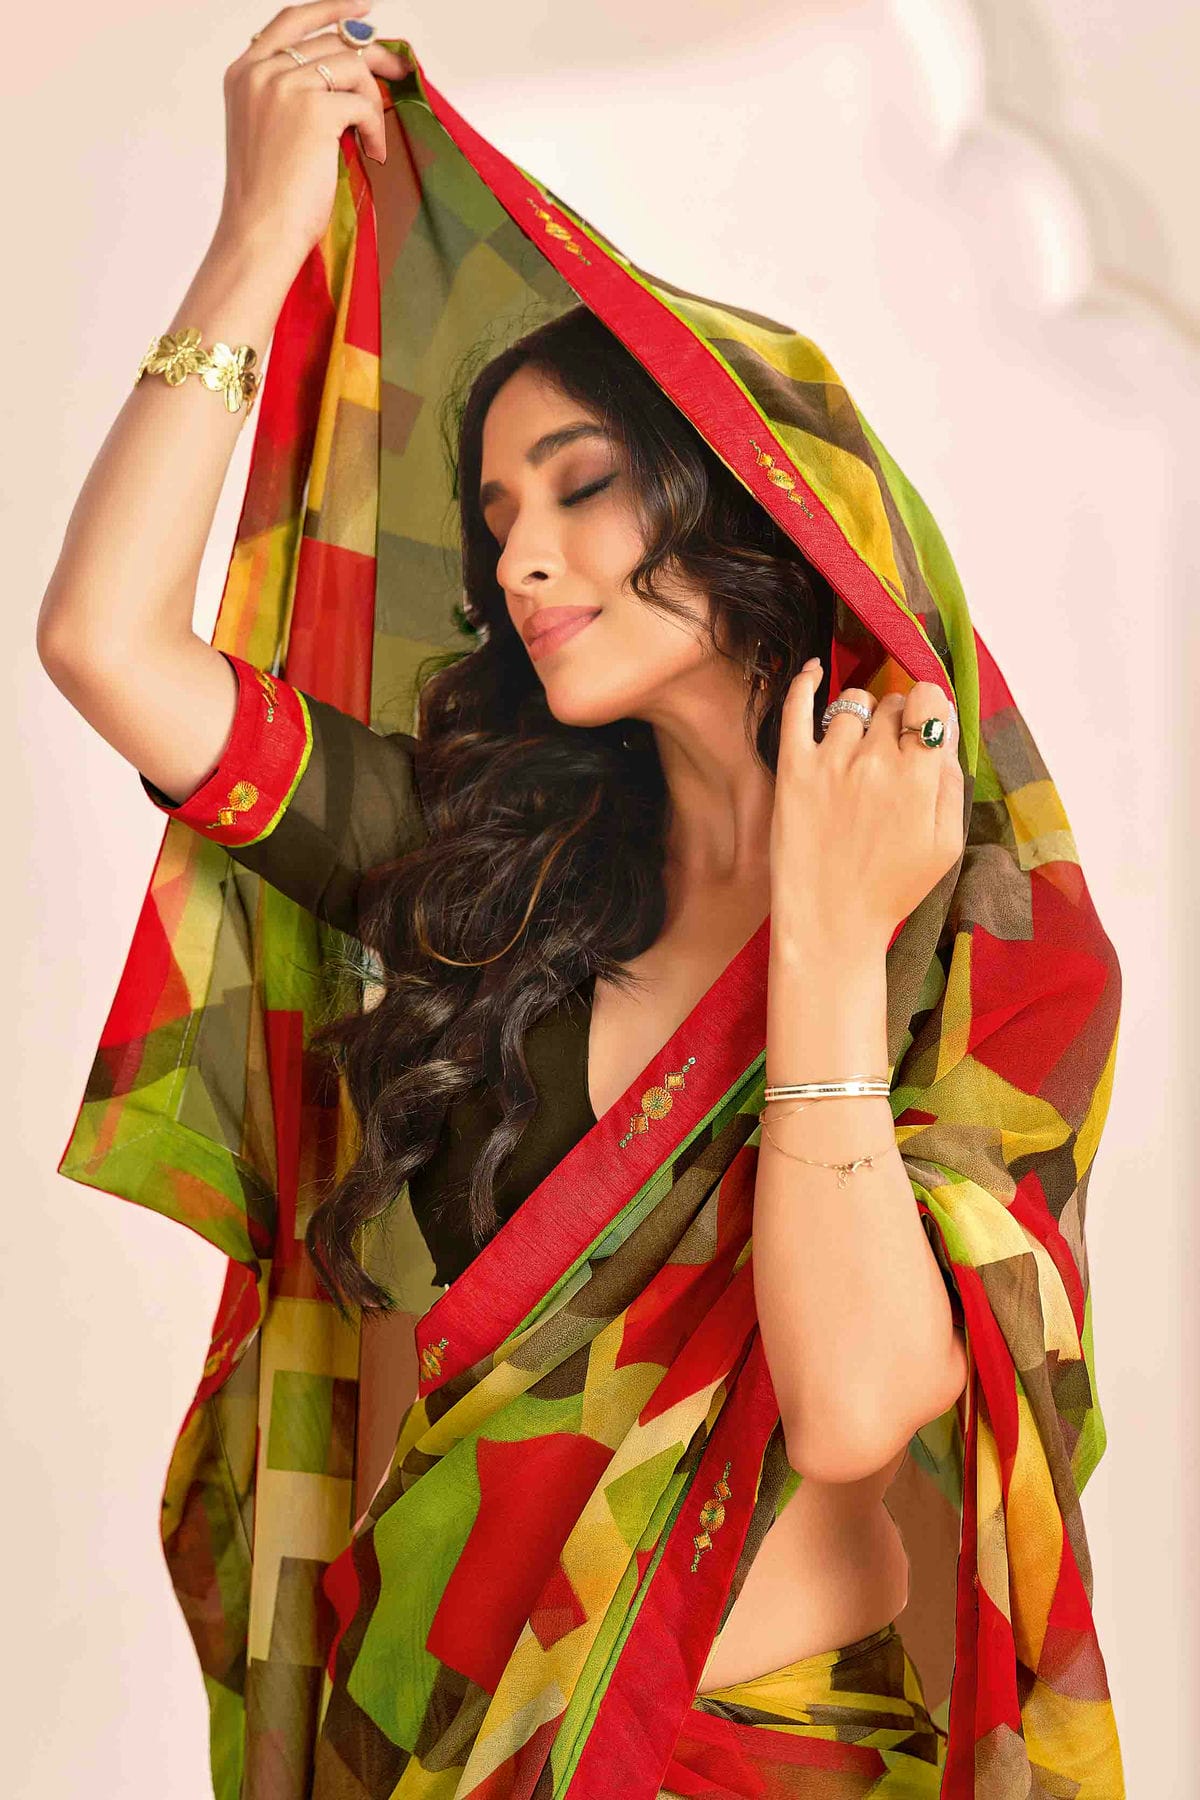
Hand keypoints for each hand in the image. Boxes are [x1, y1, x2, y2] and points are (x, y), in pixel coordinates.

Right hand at [216, 2, 409, 277]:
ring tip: (372, 139)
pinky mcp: (313, 109)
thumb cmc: (268, 197)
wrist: (259, 233)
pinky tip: (372, 153)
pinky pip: (364, 103)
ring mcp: (285, 86)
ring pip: (352, 67)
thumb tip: (347, 73)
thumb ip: (292, 94)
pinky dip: (375, 128)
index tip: (363, 8)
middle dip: (373, 57)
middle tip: (399, 74)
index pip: (290, 21)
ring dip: (373, 103)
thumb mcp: (269, 130)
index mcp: (244, 72)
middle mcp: (260, 71)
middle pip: (332, 41)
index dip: (331, 8)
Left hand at [769, 659, 964, 949]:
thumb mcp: (946, 844)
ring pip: (851, 706)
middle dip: (897, 720)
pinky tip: (813, 672)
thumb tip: (944, 733)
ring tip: (857, 747)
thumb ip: (950, 783)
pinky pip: (795, 707)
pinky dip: (805, 682)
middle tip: (891, 753)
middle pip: (892, 703)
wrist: (831, 924)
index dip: (928, 709)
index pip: (929, 700)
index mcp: (918, 776)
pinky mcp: (792, 770)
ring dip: (860, 718)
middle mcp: (875, 760)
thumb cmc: (892, 890)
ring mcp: (829, 761)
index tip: (923, 728)